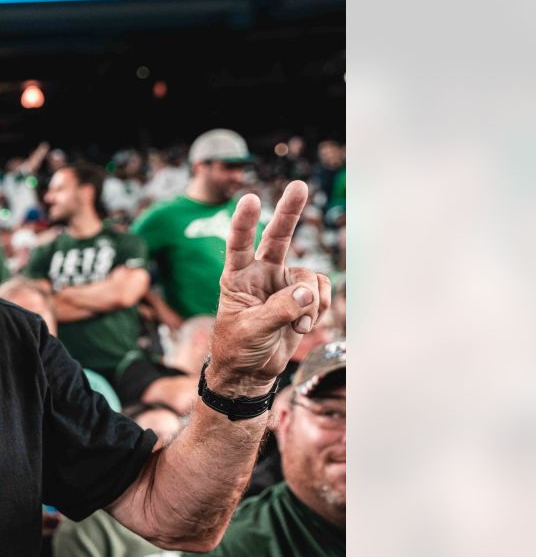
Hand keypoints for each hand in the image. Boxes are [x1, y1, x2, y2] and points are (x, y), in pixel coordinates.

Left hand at [208, 181, 330, 393]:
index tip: (250, 199)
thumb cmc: (239, 348)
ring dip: (310, 302)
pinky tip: (304, 325)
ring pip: (308, 278)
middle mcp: (260, 273)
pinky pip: (320, 293)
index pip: (238, 244)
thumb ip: (278, 310)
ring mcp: (282, 283)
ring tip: (298, 325)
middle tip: (299, 185)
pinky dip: (319, 309)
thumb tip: (305, 293)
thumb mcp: (252, 330)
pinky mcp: (300, 297)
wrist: (250, 371)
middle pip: (277, 237)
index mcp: (236, 277)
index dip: (245, 222)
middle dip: (289, 212)